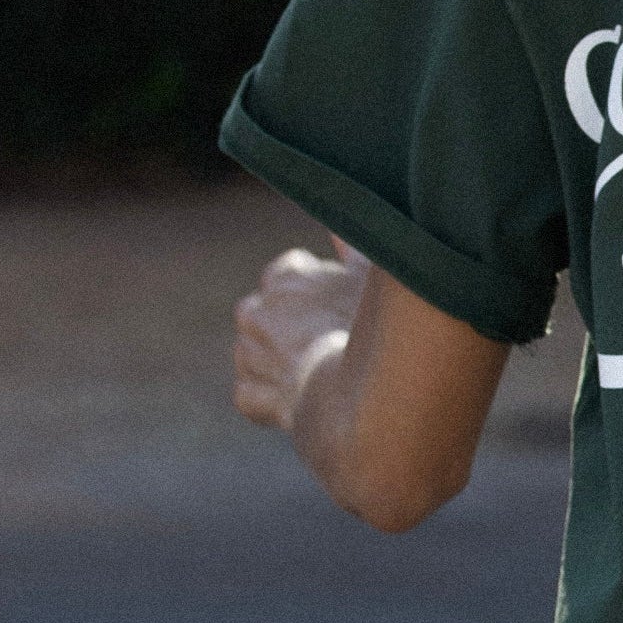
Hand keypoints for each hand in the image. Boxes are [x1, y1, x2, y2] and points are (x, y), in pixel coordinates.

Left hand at [234, 239, 367, 432]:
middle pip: (263, 311)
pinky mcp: (254, 399)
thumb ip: (354, 243)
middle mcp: (257, 312)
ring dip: (274, 361)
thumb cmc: (372, 326)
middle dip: (284, 324)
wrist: (362, 392)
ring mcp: (250, 356)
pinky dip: (267, 400)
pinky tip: (296, 403)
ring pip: (252, 352)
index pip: (288, 269)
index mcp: (286, 277)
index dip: (311, 286)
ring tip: (315, 373)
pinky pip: (250, 396)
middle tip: (325, 340)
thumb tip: (344, 220)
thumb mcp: (372, 273)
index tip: (333, 302)